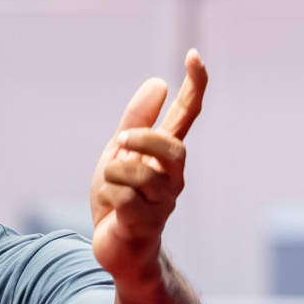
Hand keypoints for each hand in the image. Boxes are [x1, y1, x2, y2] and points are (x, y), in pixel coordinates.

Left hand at [90, 50, 206, 286]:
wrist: (116, 247)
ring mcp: (164, 200)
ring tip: (111, 187)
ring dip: (114, 174)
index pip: (188, 115)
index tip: (194, 55)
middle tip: (121, 141)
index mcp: (166, 155)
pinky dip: (109, 196)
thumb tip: (158, 82)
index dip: (193, 86)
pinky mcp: (148, 222)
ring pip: (138, 173)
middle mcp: (173, 175)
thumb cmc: (121, 200)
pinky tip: (112, 208)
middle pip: (172, 146)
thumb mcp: (119, 154)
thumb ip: (136, 121)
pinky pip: (123, 197)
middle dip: (144, 140)